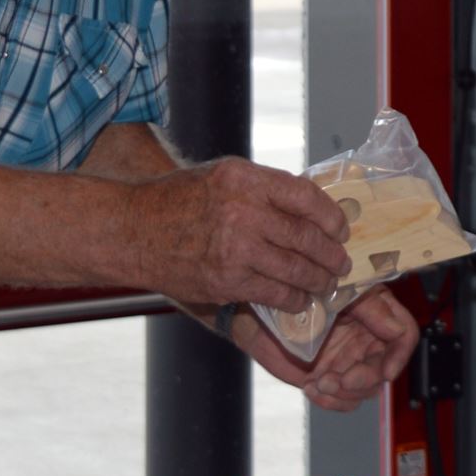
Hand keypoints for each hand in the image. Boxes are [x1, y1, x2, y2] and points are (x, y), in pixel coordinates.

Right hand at [129, 158, 348, 313]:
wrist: (134, 230)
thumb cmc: (177, 200)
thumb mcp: (222, 175)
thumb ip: (263, 188)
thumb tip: (309, 208)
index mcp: (245, 179)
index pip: (305, 196)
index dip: (331, 216)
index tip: (341, 228)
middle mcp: (243, 211)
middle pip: (306, 236)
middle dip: (331, 254)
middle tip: (341, 263)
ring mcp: (235, 248)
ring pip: (296, 269)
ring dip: (318, 281)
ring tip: (326, 284)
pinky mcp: (226, 280)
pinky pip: (275, 293)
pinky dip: (294, 299)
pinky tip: (299, 300)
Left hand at [233, 286, 419, 411]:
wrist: (260, 314)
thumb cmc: (297, 294)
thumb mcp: (339, 293)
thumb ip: (371, 308)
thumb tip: (396, 329)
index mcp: (374, 314)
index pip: (404, 336)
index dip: (399, 356)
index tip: (386, 371)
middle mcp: (365, 340)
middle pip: (384, 370)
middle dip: (364, 380)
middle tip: (340, 379)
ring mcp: (348, 361)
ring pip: (364, 390)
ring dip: (343, 393)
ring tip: (318, 383)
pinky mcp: (330, 378)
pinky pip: (341, 400)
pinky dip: (329, 401)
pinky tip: (312, 388)